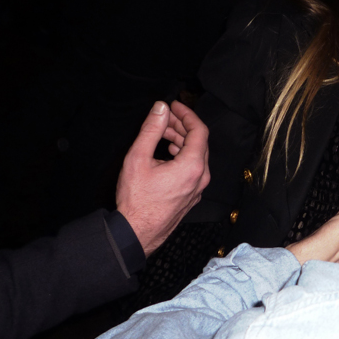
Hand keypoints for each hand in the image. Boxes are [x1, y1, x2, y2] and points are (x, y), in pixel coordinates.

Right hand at [116, 101, 209, 254]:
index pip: (199, 130)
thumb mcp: (139, 158)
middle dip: (182, 126)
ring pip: (197, 157)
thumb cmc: (137, 199)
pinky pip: (194, 170)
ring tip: (163, 134)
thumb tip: (161, 108)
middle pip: (199, 143)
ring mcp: (198, 189)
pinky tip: (168, 155)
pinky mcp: (191, 197)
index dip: (187, 114)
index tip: (174, 106)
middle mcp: (201, 178)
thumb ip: (151, 130)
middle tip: (164, 118)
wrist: (137, 233)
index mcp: (193, 166)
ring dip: (182, 141)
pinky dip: (183, 156)